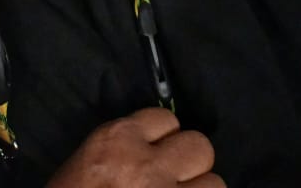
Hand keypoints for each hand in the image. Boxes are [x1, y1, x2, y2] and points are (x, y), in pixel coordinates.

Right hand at [47, 108, 222, 187]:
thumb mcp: (86, 164)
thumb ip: (122, 149)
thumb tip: (156, 148)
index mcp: (117, 141)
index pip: (167, 119)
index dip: (166, 140)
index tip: (159, 156)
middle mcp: (148, 164)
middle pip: (199, 146)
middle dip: (191, 165)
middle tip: (176, 182)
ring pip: (215, 184)